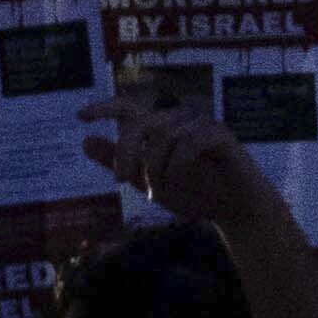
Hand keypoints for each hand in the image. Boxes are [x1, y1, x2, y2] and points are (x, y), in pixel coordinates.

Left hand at [80, 79, 278, 233]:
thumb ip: (121, 162)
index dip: (103, 108)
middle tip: (122, 180)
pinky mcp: (221, 134)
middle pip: (139, 124)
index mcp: (158, 126)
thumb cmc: (195, 194)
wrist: (237, 211)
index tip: (80, 116)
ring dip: (156, 168)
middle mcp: (177, 119)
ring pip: (162, 135)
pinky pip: (189, 142)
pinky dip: (179, 165)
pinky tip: (180, 181)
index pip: (126, 106)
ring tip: (159, 192)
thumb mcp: (150, 182)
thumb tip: (84, 141)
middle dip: (125, 152)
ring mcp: (200, 123)